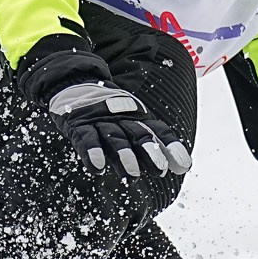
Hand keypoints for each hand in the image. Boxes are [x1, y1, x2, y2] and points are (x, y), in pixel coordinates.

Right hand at [45, 80, 191, 179]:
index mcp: (136, 116)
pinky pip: (86, 139)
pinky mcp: (78, 124)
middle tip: (160, 170)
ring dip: (124, 156)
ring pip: (115, 138)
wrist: (73, 82)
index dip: (171, 147)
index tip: (184, 165)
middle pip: (138, 134)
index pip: (158, 130)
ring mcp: (99, 119)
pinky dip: (93, 152)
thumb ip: (152, 145)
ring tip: (131, 176)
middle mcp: (121, 117)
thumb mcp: (130, 123)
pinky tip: (97, 168)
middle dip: (150, 152)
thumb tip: (183, 167)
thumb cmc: (107, 111)